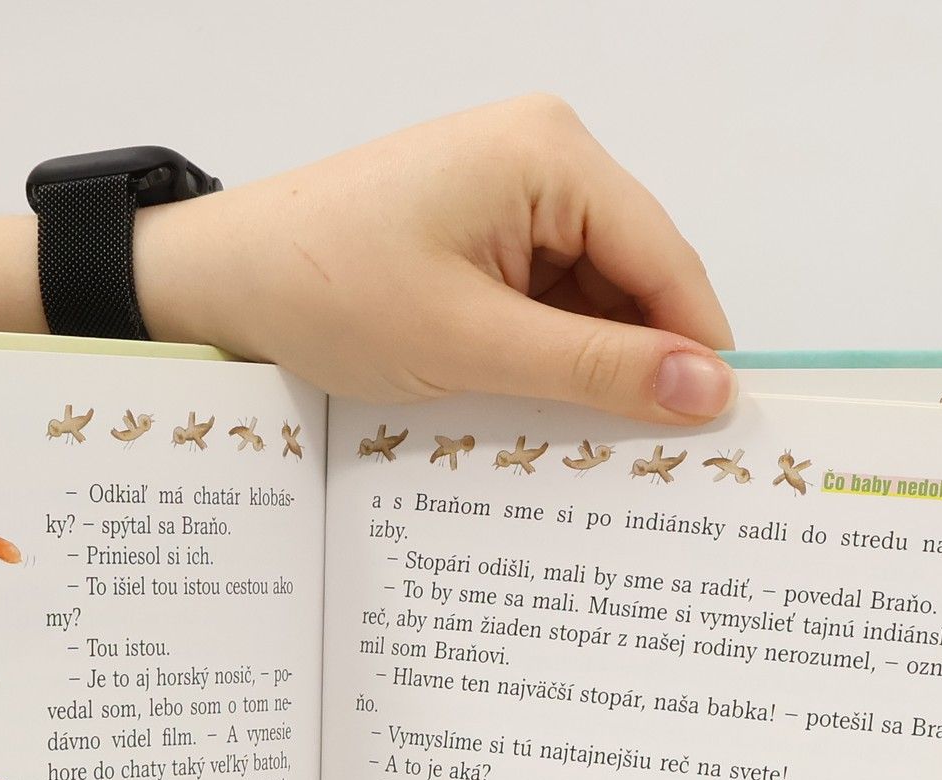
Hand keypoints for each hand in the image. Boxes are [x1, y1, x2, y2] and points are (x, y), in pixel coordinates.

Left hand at [137, 96, 734, 425]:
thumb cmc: (327, 292)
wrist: (220, 282)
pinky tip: (537, 408)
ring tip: (582, 445)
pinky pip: (546, 298)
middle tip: (653, 463)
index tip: (721, 439)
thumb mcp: (473, 343)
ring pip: (593, 297)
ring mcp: (512, 192)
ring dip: (590, 367)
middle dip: (640, 363)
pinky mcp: (482, 229)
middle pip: (636, 277)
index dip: (698, 351)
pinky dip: (549, 355)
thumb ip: (596, 368)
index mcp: (553, 155)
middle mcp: (545, 155)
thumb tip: (710, 390)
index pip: (667, 261)